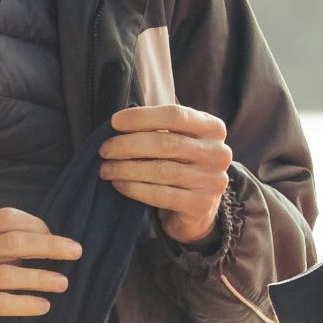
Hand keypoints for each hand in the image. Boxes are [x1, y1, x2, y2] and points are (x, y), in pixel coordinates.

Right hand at [0, 208, 82, 322]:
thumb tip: (34, 242)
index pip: (5, 218)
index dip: (35, 224)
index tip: (54, 235)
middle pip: (13, 241)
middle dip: (49, 244)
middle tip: (76, 251)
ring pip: (9, 273)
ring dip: (41, 277)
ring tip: (63, 283)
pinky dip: (24, 303)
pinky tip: (42, 306)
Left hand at [101, 105, 234, 244]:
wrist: (198, 207)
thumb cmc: (180, 165)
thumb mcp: (178, 140)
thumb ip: (157, 130)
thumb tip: (118, 124)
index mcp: (213, 128)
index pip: (176, 115)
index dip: (142, 117)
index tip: (115, 122)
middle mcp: (218, 152)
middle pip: (166, 143)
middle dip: (128, 145)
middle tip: (105, 150)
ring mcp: (212, 180)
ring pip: (161, 170)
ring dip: (127, 169)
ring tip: (107, 169)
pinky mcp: (200, 204)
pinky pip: (161, 195)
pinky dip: (135, 188)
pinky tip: (119, 184)